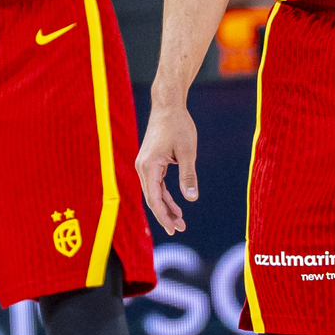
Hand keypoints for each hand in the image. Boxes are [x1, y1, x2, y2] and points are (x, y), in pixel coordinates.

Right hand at [135, 103, 197, 233]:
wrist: (168, 105)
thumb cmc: (178, 125)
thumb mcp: (187, 152)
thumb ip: (188, 176)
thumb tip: (191, 198)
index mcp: (148, 166)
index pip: (154, 198)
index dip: (164, 216)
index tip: (174, 229)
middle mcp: (142, 167)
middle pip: (152, 198)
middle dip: (165, 215)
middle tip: (180, 229)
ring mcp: (145, 164)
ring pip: (153, 192)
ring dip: (166, 206)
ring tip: (180, 220)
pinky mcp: (150, 161)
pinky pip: (155, 184)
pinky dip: (164, 195)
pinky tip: (175, 204)